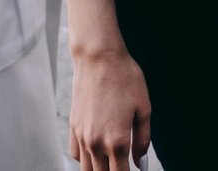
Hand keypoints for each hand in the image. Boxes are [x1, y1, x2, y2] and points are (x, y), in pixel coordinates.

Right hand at [69, 45, 150, 170]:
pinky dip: (86, 160)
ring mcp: (82, 136)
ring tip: (111, 163)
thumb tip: (141, 163)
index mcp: (117, 141)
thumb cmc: (124, 78)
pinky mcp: (73, 127)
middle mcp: (96, 143)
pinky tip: (96, 153)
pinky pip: (76, 155)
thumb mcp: (144, 107)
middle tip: (124, 165)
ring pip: (88, 169)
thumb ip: (143, 139)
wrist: (98, 58)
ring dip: (99, 170)